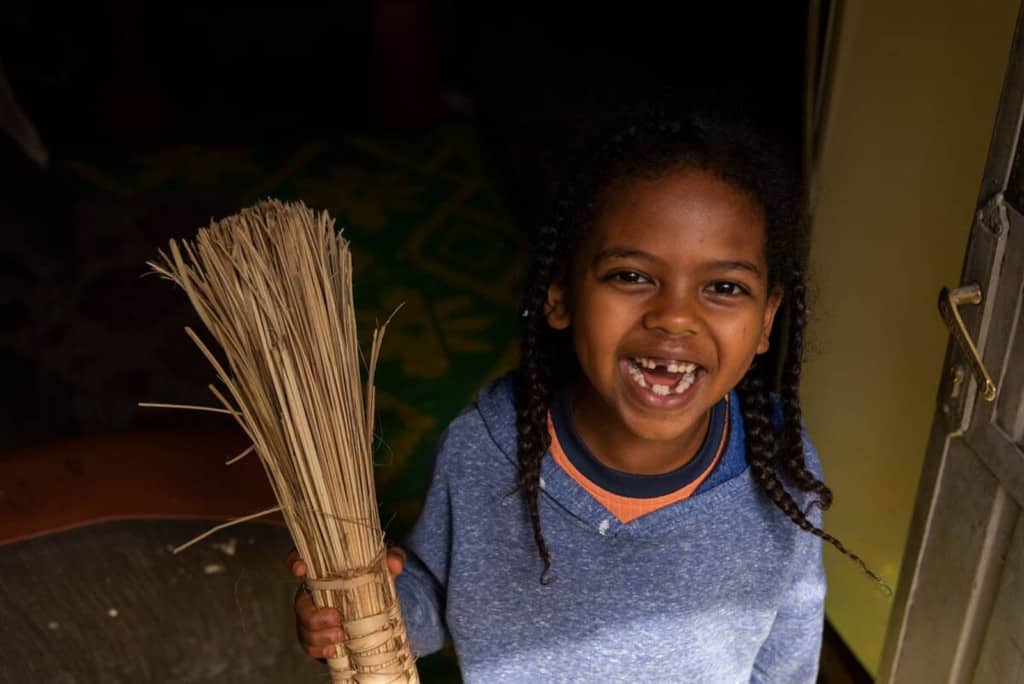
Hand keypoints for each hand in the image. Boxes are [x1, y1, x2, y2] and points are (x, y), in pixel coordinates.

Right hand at [288, 547, 406, 658]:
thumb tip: (395, 564)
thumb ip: (391, 559)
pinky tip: (333, 650)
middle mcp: (310, 591)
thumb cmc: (371, 576)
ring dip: (319, 635)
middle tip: (336, 618)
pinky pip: (308, 644)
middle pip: (300, 603)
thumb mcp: (383, 565)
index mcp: (322, 569)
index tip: (301, 569)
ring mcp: (310, 614)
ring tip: (340, 637)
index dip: (294, 563)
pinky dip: (318, 649)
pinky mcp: (314, 633)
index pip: (299, 559)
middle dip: (315, 615)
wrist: (371, 602)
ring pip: (303, 626)